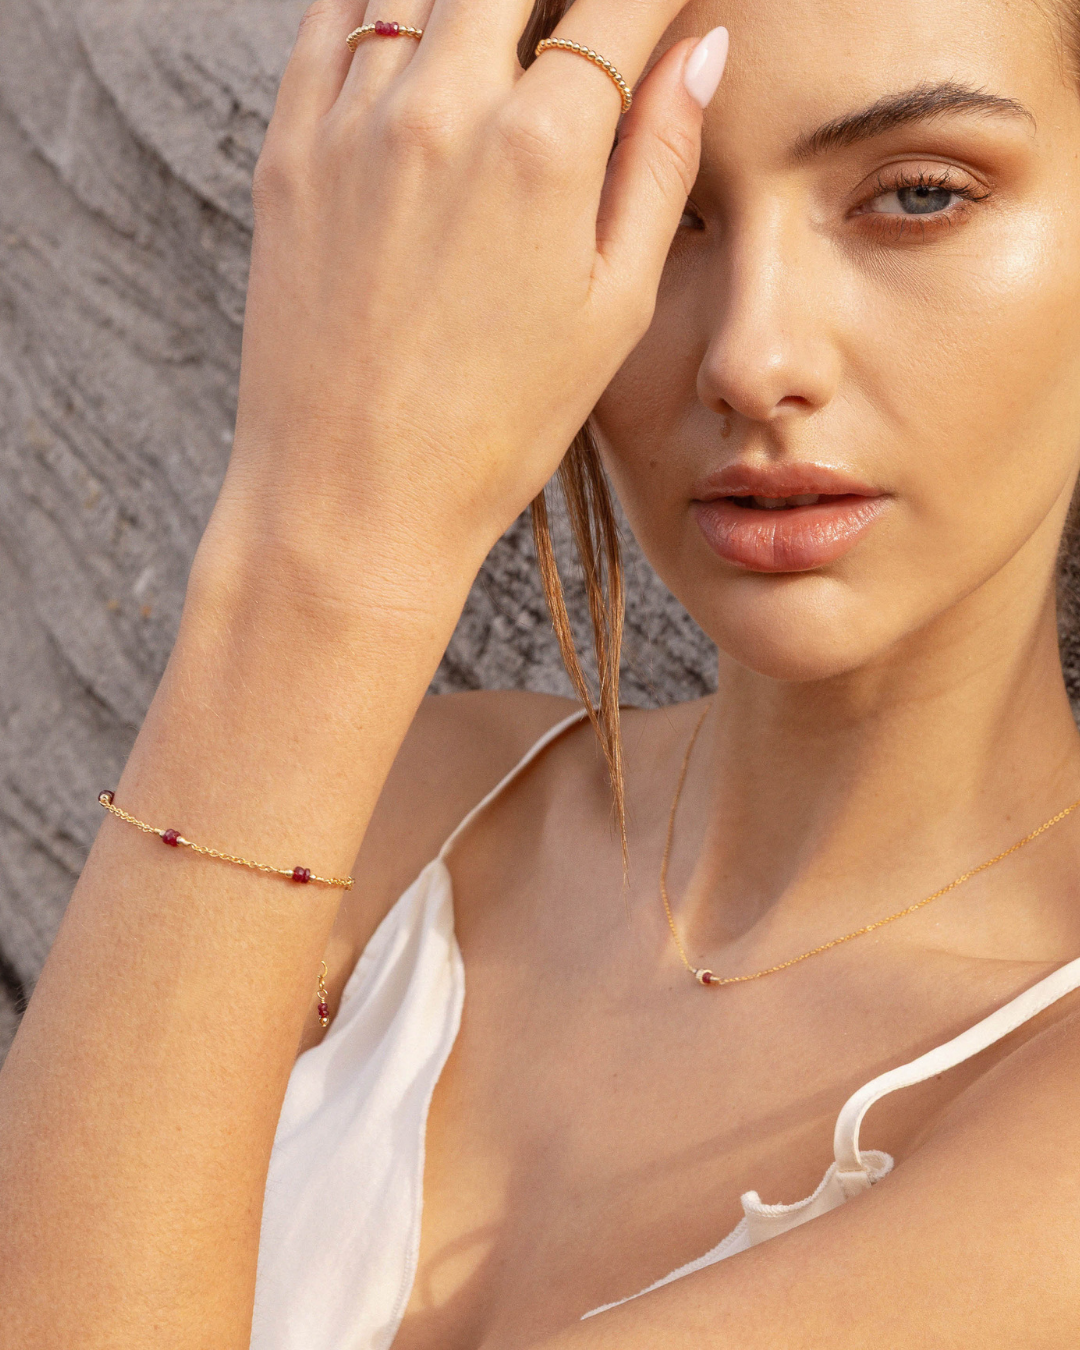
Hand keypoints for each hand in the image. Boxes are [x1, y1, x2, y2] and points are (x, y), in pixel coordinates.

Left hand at [224, 0, 716, 583]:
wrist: (352, 498)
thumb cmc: (498, 426)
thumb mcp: (613, 311)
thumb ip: (660, 164)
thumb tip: (699, 51)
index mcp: (545, 149)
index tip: (658, 6)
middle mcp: (442, 107)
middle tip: (574, 31)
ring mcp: (352, 123)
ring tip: (500, 37)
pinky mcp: (287, 150)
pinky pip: (331, 20)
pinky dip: (380, 6)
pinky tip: (413, 35)